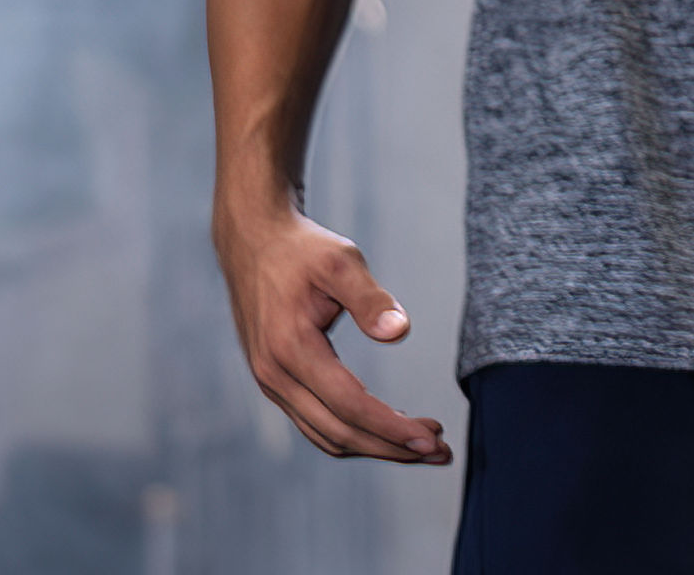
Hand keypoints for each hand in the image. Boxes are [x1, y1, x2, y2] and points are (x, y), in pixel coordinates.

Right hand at [213, 199, 451, 462]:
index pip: (349, 405)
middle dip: (391, 447)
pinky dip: (354, 434)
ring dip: (375, 446)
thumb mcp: (340, 261)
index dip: (392, 427)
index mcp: (289, 349)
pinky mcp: (277, 382)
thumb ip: (369, 298)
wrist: (253, 242)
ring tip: (422, 447)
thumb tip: (399, 332)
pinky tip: (387, 429)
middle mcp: (275, 376)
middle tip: (440, 451)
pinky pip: (317, 423)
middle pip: (339, 432)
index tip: (433, 437)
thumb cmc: (301, 249)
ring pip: (326, 435)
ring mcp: (272, 384)